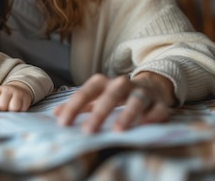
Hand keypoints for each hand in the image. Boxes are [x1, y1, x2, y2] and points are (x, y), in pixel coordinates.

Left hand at [0, 82, 32, 111]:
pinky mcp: (26, 98)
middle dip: (1, 110)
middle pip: (2, 105)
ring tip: (10, 110)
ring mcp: (17, 94)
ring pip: (13, 107)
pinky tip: (18, 109)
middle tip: (2, 109)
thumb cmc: (4, 96)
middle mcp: (7, 90)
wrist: (19, 89)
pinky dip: (19, 112)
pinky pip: (22, 109)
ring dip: (11, 112)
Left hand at [53, 73, 172, 132]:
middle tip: (88, 132)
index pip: (85, 93)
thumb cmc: (116, 95)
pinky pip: (157, 109)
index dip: (73, 107)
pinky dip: (152, 117)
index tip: (62, 123)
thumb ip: (78, 105)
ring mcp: (142, 92)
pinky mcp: (160, 103)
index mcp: (103, 82)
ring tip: (118, 131)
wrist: (149, 86)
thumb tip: (55, 113)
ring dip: (127, 115)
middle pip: (110, 97)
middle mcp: (122, 84)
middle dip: (98, 114)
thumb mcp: (95, 96)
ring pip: (135, 101)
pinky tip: (145, 125)